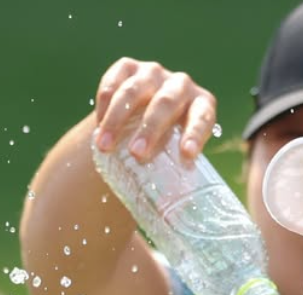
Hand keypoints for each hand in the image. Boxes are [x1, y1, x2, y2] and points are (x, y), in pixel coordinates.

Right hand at [93, 57, 216, 162]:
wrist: (144, 117)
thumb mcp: (178, 156)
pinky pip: (113, 82)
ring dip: (117, 120)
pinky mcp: (128, 67)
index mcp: (202, 106)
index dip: (196, 134)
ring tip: (104, 147)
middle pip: (166, 104)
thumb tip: (169, 219)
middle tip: (136, 154)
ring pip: (134, 91)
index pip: (202, 118)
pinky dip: (104, 105)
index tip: (187, 156)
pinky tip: (98, 128)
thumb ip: (177, 173)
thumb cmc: (167, 146)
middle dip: (150, 130)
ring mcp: (153, 73)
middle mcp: (181, 84)